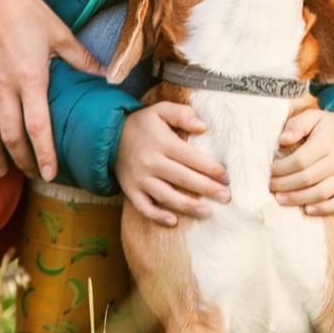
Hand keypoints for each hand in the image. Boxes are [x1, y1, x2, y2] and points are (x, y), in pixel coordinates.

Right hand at [0, 0, 102, 180]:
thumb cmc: (27, 10)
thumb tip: (108, 75)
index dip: (44, 154)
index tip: (50, 174)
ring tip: (2, 172)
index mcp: (31, 78)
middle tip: (31, 176)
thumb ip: (82, 59)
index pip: (38, 127)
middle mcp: (4, 87)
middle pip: (11, 136)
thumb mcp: (60, 33)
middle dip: (22, 161)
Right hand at [115, 101, 228, 227]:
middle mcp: (151, 162)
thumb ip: (182, 114)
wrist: (107, 136)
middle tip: (226, 197)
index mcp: (161, 142)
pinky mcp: (130, 191)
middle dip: (207, 189)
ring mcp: (140, 179)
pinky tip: (173, 222)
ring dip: (188, 206)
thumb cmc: (142, 124)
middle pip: (183, 179)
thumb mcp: (161, 110)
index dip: (211, 168)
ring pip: (167, 196)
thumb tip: (203, 127)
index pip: (191, 157)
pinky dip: (157, 217)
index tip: (226, 177)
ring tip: (208, 212)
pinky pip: (144, 208)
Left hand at [268, 109, 333, 215]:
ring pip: (320, 193)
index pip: (300, 160)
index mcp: (326, 143)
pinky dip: (324, 209)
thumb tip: (282, 140)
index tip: (270, 170)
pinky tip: (307, 210)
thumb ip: (297, 125)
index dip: (282, 168)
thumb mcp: (312, 116)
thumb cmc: (327, 126)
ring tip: (280, 199)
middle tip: (271, 187)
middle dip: (285, 185)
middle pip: (308, 178)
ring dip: (298, 199)